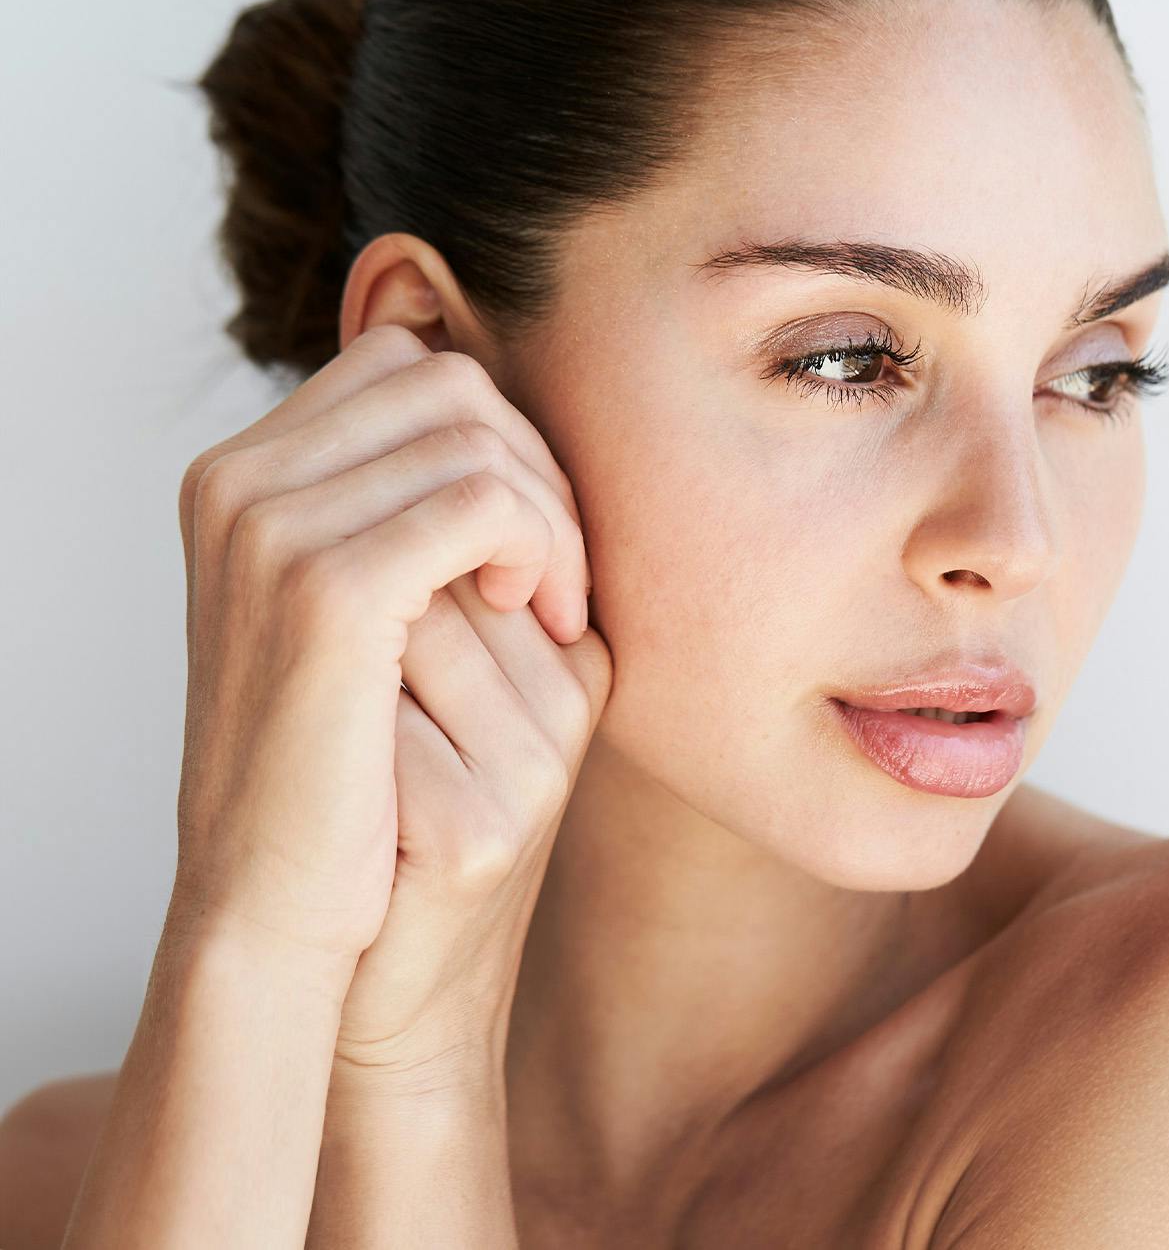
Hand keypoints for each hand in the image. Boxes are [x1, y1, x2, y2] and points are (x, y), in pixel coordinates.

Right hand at [167, 323, 605, 982]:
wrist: (275, 905)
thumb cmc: (336, 764)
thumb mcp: (358, 612)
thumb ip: (400, 508)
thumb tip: (512, 430)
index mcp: (239, 474)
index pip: (406, 367)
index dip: (492, 434)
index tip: (524, 536)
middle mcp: (239, 480)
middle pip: (449, 386)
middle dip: (531, 466)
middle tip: (557, 578)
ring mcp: (271, 526)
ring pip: (476, 437)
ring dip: (549, 517)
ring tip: (554, 612)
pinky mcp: (326, 588)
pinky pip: (483, 502)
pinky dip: (541, 548)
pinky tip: (545, 619)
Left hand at [329, 518, 610, 1093]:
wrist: (361, 979)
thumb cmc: (379, 808)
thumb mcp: (430, 675)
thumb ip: (435, 570)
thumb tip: (381, 446)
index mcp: (578, 646)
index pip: (485, 513)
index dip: (389, 557)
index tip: (362, 633)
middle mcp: (576, 695)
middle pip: (441, 561)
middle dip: (366, 609)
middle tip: (352, 694)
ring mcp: (538, 766)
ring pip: (407, 626)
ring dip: (344, 669)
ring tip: (358, 747)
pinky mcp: (483, 832)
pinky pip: (378, 722)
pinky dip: (334, 739)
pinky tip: (348, 794)